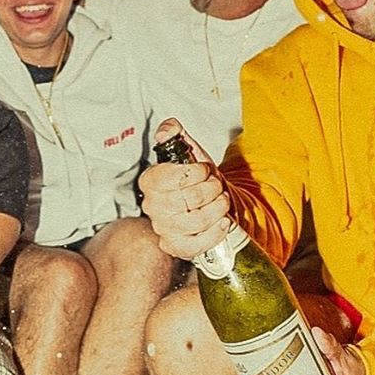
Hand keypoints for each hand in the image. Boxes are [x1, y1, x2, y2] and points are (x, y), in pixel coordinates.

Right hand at [140, 119, 230, 258]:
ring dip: (217, 209)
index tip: (204, 170)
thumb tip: (167, 129)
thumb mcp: (190, 150)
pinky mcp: (176, 246)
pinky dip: (215, 232)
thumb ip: (175, 134)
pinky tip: (223, 222)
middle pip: (187, 199)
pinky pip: (195, 245)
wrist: (213, 202)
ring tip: (222, 201)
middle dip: (211, 189)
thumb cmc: (200, 179)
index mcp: (151, 181)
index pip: (170, 177)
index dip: (194, 172)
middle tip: (216, 186)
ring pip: (195, 221)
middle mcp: (153, 206)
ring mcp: (163, 228)